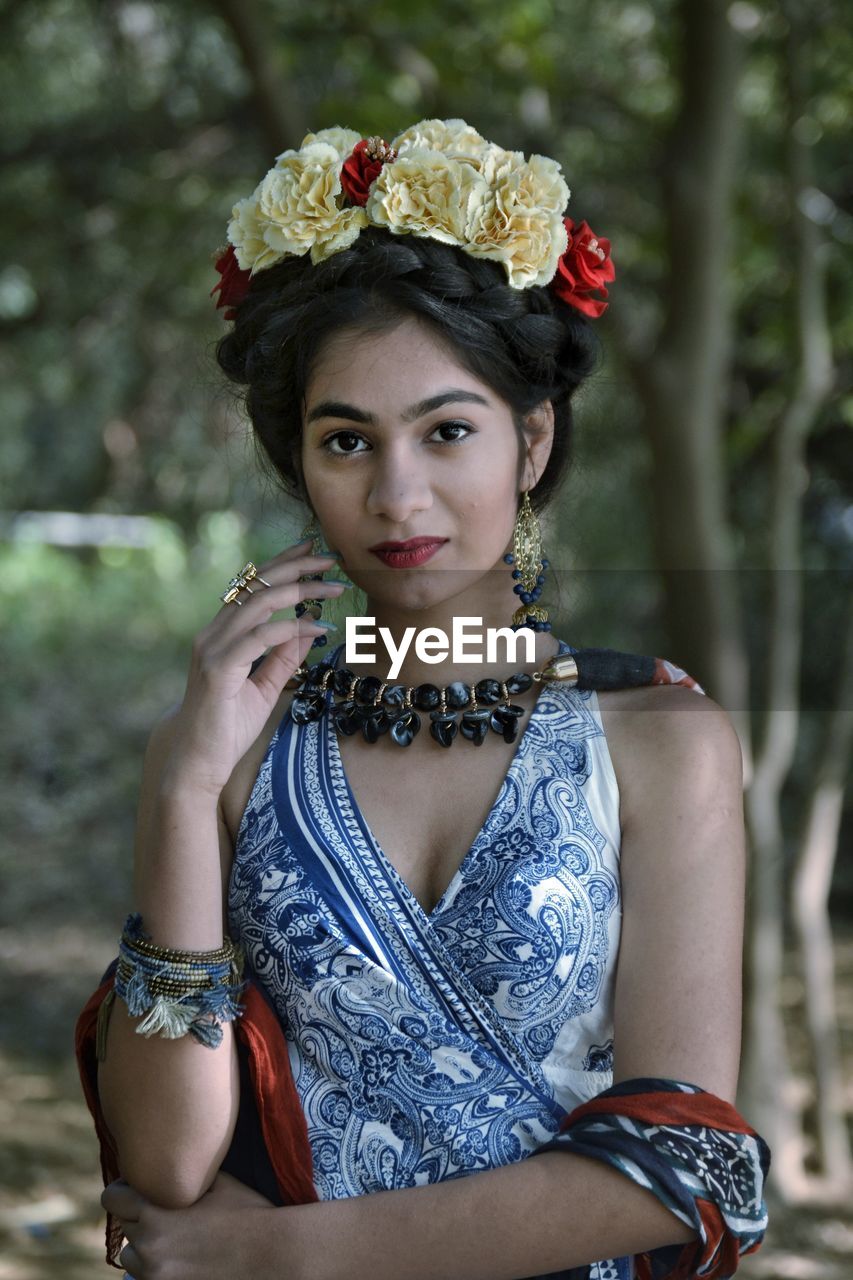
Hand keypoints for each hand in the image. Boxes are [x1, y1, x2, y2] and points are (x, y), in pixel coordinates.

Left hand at [103, 1172, 283, 1279]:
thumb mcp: (218, 1182)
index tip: (138, 1190)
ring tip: (176, 1240)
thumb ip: (186, 1174)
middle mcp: (150, 1246)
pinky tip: (183, 1259)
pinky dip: (158, 1269)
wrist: (272, 1254)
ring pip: (132, 1259)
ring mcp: (157, 1276)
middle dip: (142, 1219)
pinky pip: (146, 1279)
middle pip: (126, 1229)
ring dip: (146, 1249)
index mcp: (157, 1213)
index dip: (123, 1191)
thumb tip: (171, 1158)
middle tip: (169, 1214)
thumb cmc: (249, 1212)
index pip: (112, 1199)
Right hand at [165, 538, 346, 796]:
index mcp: (222, 634)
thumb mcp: (265, 687)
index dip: (283, 564)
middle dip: (297, 567)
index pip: (253, 586)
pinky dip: (292, 628)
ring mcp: (213, 648)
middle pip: (258, 585)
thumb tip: (312, 628)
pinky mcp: (219, 668)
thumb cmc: (227, 726)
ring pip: (260, 603)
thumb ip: (285, 657)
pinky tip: (317, 626)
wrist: (198, 762)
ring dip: (301, 591)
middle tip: (332, 558)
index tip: (313, 551)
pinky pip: (261, 638)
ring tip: (334, 587)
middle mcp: (214, 633)